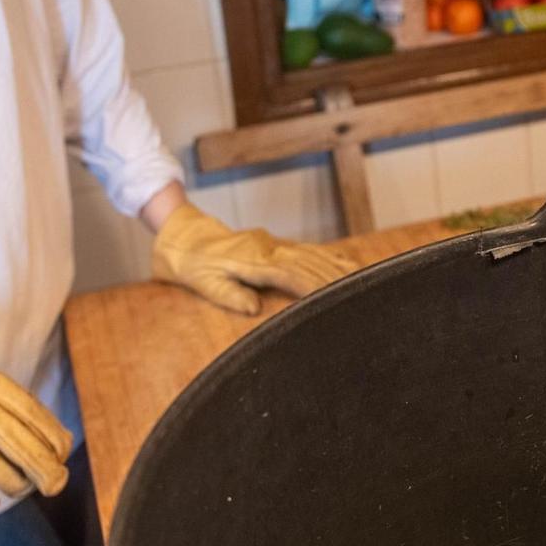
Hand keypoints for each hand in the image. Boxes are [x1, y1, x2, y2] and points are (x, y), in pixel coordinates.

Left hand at [149, 202, 354, 315]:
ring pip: (312, 255)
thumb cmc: (190, 264)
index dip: (315, 289)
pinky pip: (306, 249)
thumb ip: (228, 295)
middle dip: (335, 279)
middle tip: (361, 294)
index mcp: (252, 261)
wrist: (183, 235)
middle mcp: (267, 249)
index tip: (333, 301)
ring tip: (362, 280)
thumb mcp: (202, 283)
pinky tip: (345, 263)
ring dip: (338, 267)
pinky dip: (328, 256)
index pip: (292, 276)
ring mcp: (272, 244)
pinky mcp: (273, 243)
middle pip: (309, 264)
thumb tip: (254, 310)